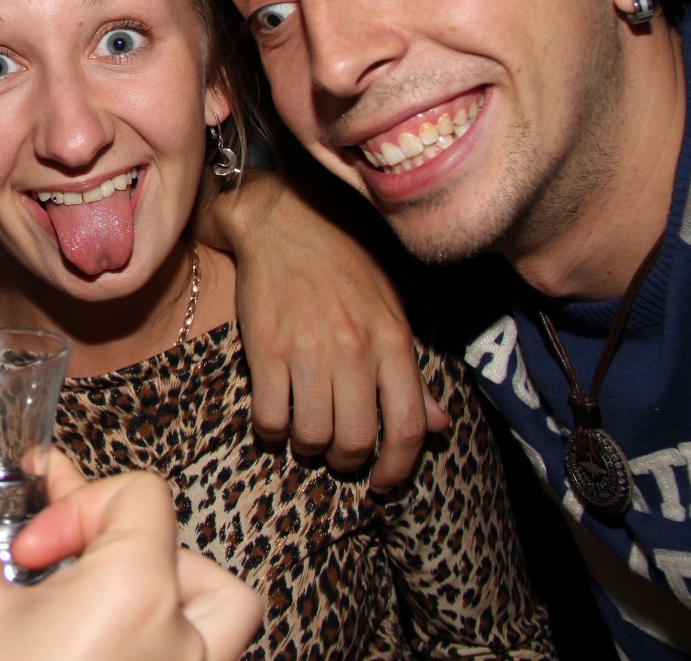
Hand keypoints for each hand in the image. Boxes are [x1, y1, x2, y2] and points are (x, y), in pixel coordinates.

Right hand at [0, 455, 261, 660]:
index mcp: (138, 595)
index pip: (143, 496)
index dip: (79, 505)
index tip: (29, 550)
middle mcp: (181, 644)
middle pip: (186, 550)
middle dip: (118, 546)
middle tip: (57, 569)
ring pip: (227, 612)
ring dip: (177, 592)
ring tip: (115, 600)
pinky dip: (176, 645)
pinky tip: (118, 652)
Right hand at [197, 170, 447, 490]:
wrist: (286, 220)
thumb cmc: (345, 262)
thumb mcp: (392, 307)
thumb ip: (412, 369)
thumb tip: (438, 424)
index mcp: (392, 339)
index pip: (408, 425)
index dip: (398, 468)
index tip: (383, 484)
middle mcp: (354, 348)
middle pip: (356, 441)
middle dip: (347, 461)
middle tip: (338, 452)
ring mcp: (307, 349)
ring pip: (312, 437)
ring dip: (308, 448)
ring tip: (304, 431)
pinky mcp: (265, 347)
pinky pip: (270, 417)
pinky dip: (272, 430)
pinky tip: (275, 415)